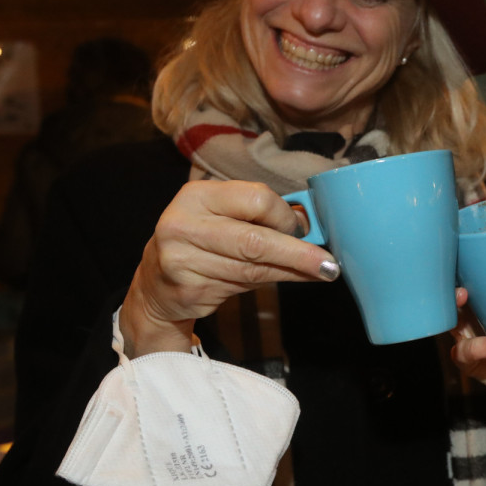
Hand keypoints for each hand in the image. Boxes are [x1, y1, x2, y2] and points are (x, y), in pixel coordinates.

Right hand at [120, 180, 339, 356]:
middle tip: (329, 264)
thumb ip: (258, 216)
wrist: (155, 284)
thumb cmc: (202, 242)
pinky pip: (243, 287)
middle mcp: (184, 224)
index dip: (286, 216)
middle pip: (255, 239)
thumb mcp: (222, 217)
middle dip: (299, 253)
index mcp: (197, 195)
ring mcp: (181, 259)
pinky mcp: (188, 290)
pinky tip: (288, 279)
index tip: (303, 228)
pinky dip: (272, 283)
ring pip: (252, 268)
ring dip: (292, 271)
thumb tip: (310, 225)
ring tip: (320, 272)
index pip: (256, 199)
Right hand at [450, 248, 485, 395]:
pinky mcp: (475, 361)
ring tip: (465, 301)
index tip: (461, 246)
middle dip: (449, 284)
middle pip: (450, 293)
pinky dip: (479, 347)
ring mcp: (472, 336)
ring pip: (451, 321)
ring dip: (454, 312)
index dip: (456, 258)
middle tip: (461, 282)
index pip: (466, 270)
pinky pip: (466, 353)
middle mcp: (475, 311)